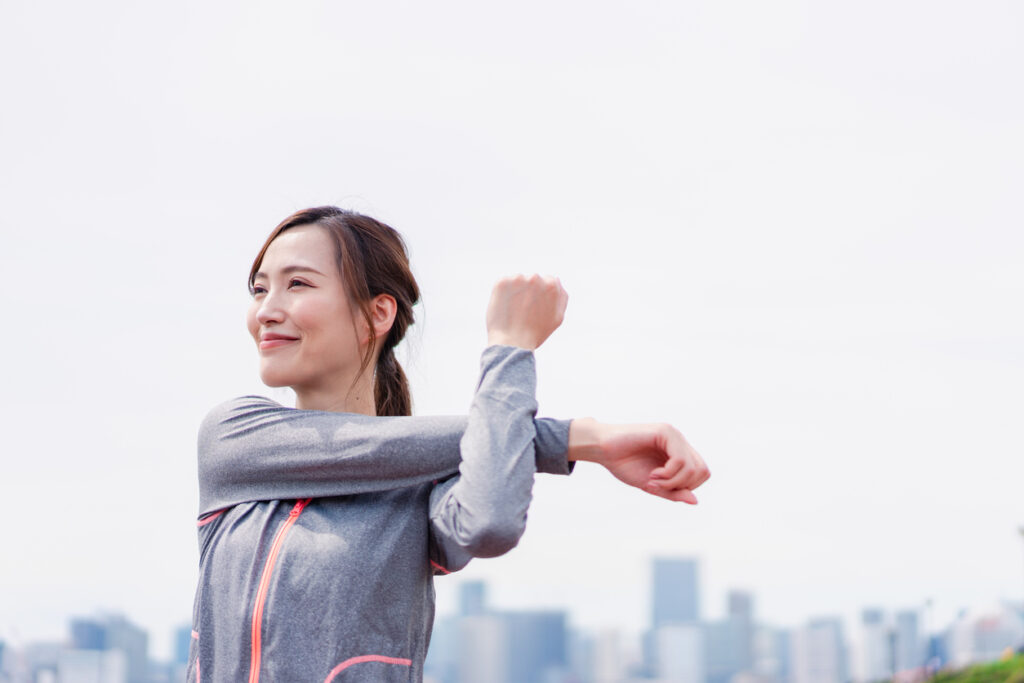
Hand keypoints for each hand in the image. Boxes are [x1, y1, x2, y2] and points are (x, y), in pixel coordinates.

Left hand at [486, 274, 567, 350]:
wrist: (511, 343)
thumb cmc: (536, 334)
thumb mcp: (557, 318)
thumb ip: (561, 297)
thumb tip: (557, 280)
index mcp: (552, 285)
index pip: (548, 280)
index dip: (541, 295)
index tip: (535, 308)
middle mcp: (536, 278)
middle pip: (533, 280)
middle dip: (529, 292)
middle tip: (524, 311)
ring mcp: (518, 279)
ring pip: (518, 281)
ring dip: (516, 291)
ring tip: (514, 311)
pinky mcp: (502, 282)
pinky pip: (504, 283)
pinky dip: (503, 293)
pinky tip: (505, 308)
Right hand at [568, 419, 709, 502]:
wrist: (602, 449)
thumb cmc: (624, 465)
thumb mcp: (652, 486)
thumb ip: (673, 493)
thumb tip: (695, 501)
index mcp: (679, 453)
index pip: (701, 473)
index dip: (686, 487)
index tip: (663, 488)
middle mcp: (680, 442)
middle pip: (702, 471)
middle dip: (682, 486)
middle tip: (658, 485)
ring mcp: (674, 435)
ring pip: (693, 467)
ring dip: (673, 481)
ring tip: (653, 479)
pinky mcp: (665, 432)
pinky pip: (681, 460)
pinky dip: (668, 474)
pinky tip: (653, 474)